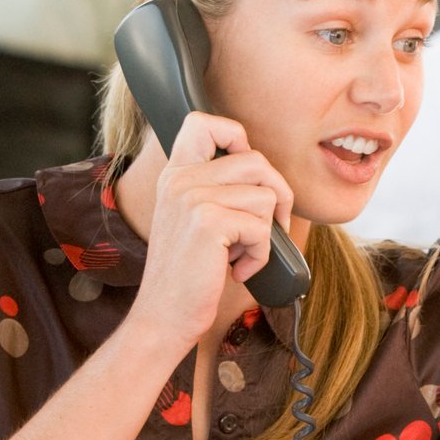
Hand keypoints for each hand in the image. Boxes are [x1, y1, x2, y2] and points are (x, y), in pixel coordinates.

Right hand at [127, 112, 293, 349]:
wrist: (164, 316)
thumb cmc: (188, 275)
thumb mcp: (195, 222)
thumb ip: (217, 191)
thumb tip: (269, 179)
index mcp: (175, 175)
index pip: (204, 123)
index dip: (236, 136)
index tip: (247, 174)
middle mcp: (180, 180)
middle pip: (255, 160)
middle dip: (275, 195)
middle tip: (265, 227)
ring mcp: (192, 198)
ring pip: (265, 194)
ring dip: (265, 231)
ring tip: (240, 253)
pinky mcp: (208, 223)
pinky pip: (262, 227)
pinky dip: (260, 255)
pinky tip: (237, 269)